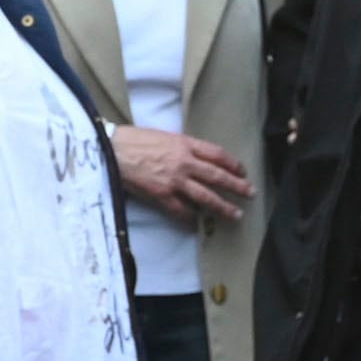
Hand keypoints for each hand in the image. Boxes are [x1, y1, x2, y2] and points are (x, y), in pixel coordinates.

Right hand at [108, 126, 252, 223]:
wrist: (111, 149)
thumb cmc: (133, 140)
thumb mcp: (163, 136)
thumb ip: (181, 147)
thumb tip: (194, 157)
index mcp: (185, 144)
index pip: (217, 154)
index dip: (232, 163)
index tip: (242, 171)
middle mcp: (184, 162)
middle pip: (218, 176)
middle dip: (237, 186)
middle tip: (250, 194)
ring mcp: (174, 180)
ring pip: (206, 196)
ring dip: (223, 207)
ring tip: (235, 214)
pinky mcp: (161, 195)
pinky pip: (182, 210)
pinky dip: (191, 218)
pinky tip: (198, 223)